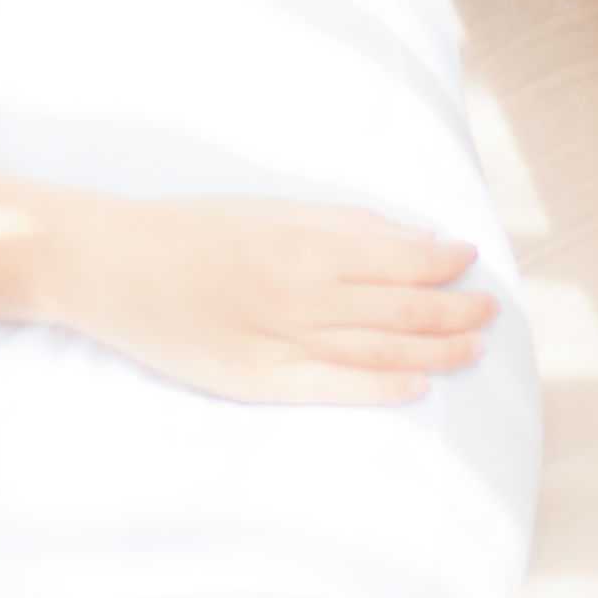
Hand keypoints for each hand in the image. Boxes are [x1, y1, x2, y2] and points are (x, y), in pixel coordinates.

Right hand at [54, 192, 501, 405]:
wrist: (108, 265)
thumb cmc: (187, 228)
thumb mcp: (266, 209)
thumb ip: (337, 223)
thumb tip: (407, 237)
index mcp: (303, 242)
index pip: (400, 258)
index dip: (443, 262)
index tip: (469, 259)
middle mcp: (300, 294)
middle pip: (401, 310)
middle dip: (454, 311)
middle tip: (489, 311)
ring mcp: (280, 342)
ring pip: (379, 351)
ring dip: (435, 351)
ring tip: (472, 349)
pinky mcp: (256, 381)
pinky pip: (334, 387)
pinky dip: (382, 387)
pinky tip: (417, 387)